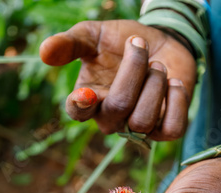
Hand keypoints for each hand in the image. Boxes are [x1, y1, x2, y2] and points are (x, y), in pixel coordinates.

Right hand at [40, 20, 196, 139]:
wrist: (162, 43)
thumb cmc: (122, 41)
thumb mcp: (93, 34)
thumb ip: (70, 43)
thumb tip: (44, 53)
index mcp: (88, 98)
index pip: (77, 112)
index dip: (80, 106)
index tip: (85, 93)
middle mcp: (111, 118)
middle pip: (119, 107)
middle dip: (133, 71)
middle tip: (139, 44)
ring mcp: (139, 126)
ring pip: (144, 119)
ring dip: (155, 84)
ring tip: (158, 65)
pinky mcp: (166, 130)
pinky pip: (172, 130)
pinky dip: (176, 103)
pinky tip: (174, 83)